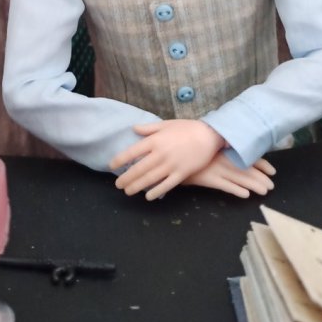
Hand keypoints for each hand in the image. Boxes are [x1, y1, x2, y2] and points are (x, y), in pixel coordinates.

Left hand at [109, 120, 224, 200]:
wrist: (209, 135)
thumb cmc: (187, 128)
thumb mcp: (166, 124)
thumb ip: (149, 128)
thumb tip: (133, 128)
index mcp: (155, 140)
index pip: (132, 151)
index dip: (120, 160)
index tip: (112, 166)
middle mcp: (160, 154)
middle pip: (139, 169)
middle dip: (126, 178)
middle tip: (118, 184)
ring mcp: (171, 165)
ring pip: (150, 179)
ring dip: (137, 186)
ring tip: (128, 191)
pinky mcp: (181, 174)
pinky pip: (166, 185)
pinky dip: (156, 192)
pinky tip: (148, 196)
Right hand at [183, 155, 276, 198]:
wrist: (175, 156)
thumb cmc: (194, 151)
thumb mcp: (210, 148)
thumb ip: (223, 151)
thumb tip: (238, 155)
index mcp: (226, 150)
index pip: (248, 156)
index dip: (263, 165)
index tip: (272, 171)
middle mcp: (224, 158)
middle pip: (248, 169)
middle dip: (261, 178)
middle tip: (271, 187)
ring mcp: (217, 169)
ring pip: (241, 178)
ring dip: (254, 186)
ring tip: (264, 192)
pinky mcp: (209, 179)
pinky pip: (226, 186)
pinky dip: (237, 190)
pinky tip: (245, 195)